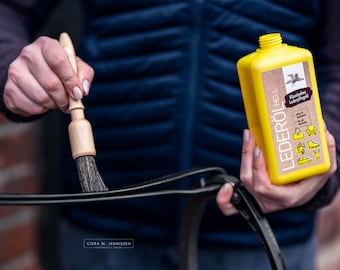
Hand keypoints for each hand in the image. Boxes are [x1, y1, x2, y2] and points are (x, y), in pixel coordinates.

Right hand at [3, 36, 93, 115]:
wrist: (35, 76)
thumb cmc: (60, 70)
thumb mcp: (76, 67)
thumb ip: (84, 74)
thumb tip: (83, 89)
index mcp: (46, 45)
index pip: (58, 60)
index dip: (70, 80)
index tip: (78, 93)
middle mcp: (28, 54)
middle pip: (50, 82)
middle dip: (64, 98)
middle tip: (69, 103)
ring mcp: (15, 71)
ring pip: (40, 97)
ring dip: (54, 105)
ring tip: (57, 102)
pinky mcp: (9, 89)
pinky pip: (31, 107)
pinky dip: (42, 110)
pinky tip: (45, 104)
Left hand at [217, 127, 336, 214]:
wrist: (304, 190)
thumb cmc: (311, 181)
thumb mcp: (323, 171)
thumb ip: (326, 156)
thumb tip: (325, 136)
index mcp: (286, 197)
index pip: (265, 187)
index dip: (258, 169)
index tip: (260, 151)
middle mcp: (270, 200)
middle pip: (250, 181)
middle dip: (247, 157)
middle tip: (252, 136)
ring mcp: (258, 198)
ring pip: (243, 181)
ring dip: (243, 157)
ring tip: (248, 137)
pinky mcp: (251, 193)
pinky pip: (231, 206)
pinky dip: (225, 198)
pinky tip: (225, 186)